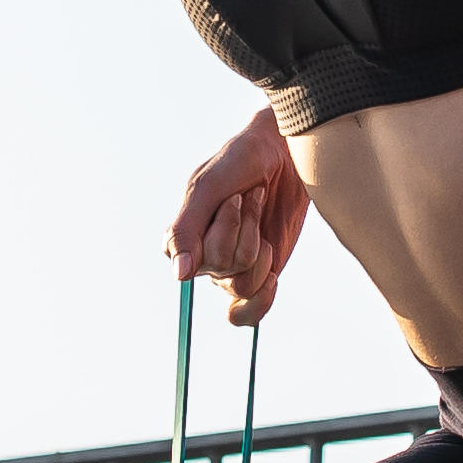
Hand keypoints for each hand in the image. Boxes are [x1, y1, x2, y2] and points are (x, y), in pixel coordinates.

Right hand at [168, 111, 308, 324]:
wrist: (282, 154)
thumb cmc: (239, 163)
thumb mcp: (207, 188)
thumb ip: (186, 229)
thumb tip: (179, 275)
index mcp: (183, 236)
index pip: (188, 260)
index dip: (218, 231)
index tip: (231, 198)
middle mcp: (203, 256)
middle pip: (220, 268)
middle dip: (241, 228)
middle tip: (246, 197)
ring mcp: (232, 267)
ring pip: (240, 283)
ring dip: (256, 244)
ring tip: (260, 211)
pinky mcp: (260, 272)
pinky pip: (252, 308)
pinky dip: (261, 301)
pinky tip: (272, 280)